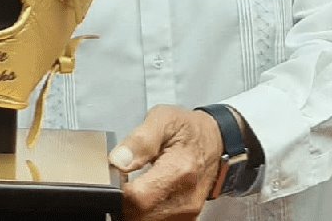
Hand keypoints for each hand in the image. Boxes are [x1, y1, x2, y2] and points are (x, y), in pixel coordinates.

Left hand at [108, 105, 223, 220]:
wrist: (215, 140)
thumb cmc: (188, 129)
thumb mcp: (162, 119)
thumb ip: (139, 141)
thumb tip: (118, 160)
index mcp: (179, 171)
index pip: (138, 198)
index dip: (119, 191)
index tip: (115, 177)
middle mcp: (185, 198)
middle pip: (139, 215)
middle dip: (124, 200)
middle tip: (125, 179)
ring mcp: (187, 212)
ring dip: (133, 208)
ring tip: (136, 185)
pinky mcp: (186, 218)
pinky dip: (145, 212)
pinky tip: (146, 195)